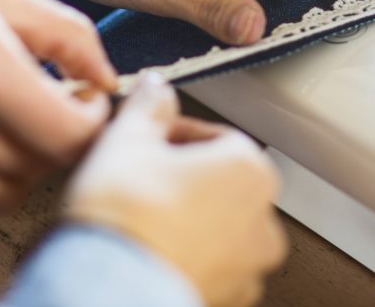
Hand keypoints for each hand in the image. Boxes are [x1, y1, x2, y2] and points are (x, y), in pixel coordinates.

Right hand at [66, 72, 286, 306]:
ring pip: (216, 226)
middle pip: (220, 181)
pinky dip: (185, 255)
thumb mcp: (128, 138)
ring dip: (186, 216)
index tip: (145, 139)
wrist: (112, 289)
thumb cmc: (127, 218)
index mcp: (251, 171)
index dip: (172, 133)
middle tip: (141, 175)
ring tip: (142, 215)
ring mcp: (248, 267)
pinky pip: (208, 265)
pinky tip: (150, 248)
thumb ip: (149, 105)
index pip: (215, 135)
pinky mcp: (227, 299)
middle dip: (182, 175)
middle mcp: (262, 220)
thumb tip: (155, 88)